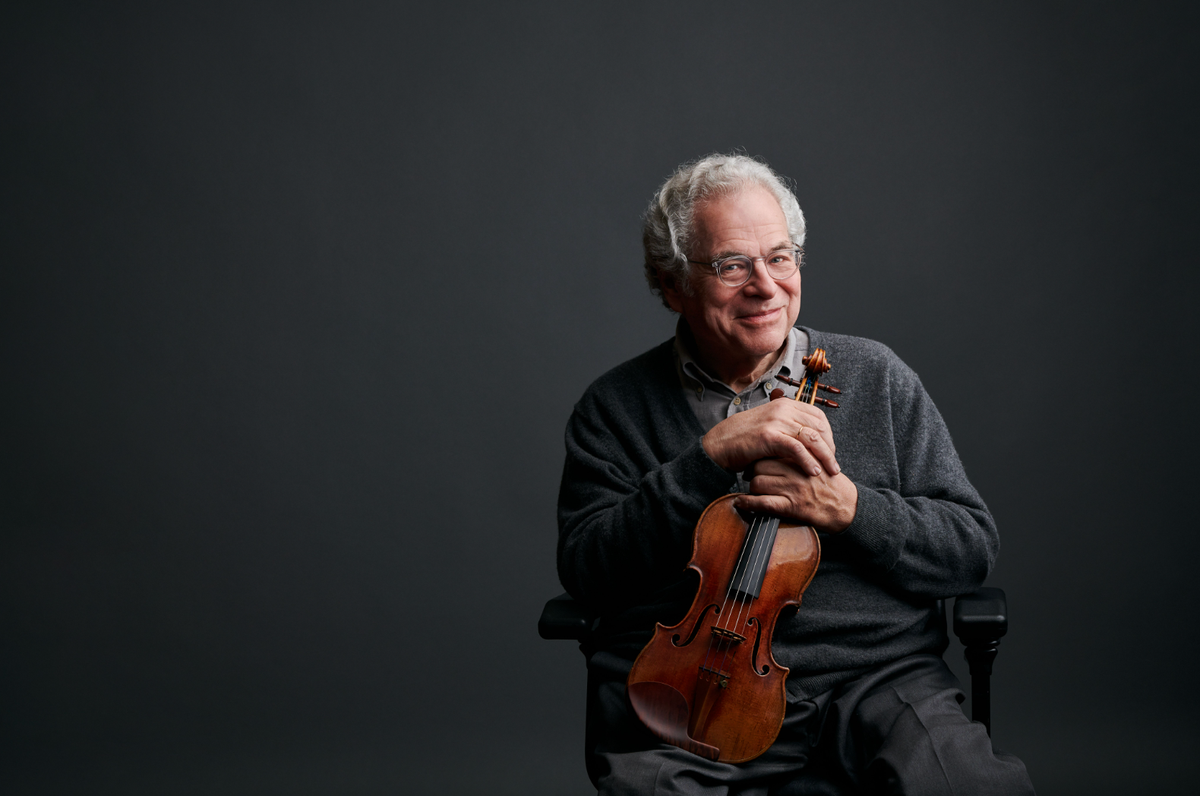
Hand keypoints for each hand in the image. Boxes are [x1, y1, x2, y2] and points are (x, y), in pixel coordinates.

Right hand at [702, 399, 838, 476]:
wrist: (719, 444)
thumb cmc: (743, 439)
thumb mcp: (769, 426)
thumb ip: (787, 427)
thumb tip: (808, 438)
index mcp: (784, 404)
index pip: (818, 416)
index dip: (829, 435)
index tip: (830, 451)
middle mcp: (783, 408)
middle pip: (819, 427)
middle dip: (830, 448)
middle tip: (833, 465)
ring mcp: (776, 420)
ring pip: (812, 437)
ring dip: (824, 456)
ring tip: (830, 471)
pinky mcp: (769, 435)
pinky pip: (796, 448)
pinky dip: (808, 461)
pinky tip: (813, 472)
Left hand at [735, 458, 857, 532]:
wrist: (847, 507)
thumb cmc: (831, 485)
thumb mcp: (818, 461)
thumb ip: (801, 453)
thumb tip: (780, 446)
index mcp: (803, 458)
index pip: (772, 450)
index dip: (760, 455)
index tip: (756, 458)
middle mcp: (797, 471)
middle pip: (761, 465)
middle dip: (752, 470)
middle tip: (749, 473)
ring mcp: (793, 489)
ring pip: (759, 483)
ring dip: (751, 487)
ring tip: (752, 489)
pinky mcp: (792, 507)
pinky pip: (763, 503)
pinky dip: (748, 503)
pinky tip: (740, 502)